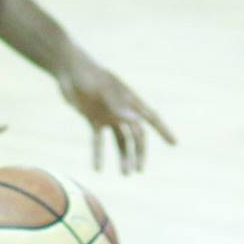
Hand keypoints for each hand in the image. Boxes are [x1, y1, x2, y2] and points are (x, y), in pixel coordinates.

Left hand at [58, 58, 175, 175]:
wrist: (68, 70)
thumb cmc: (88, 75)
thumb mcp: (102, 90)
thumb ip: (117, 105)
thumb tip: (135, 120)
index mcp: (129, 100)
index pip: (151, 117)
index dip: (163, 130)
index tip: (174, 143)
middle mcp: (122, 109)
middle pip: (136, 135)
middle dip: (139, 152)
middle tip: (137, 170)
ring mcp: (108, 115)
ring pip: (120, 140)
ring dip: (123, 156)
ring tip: (125, 174)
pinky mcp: (93, 119)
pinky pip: (99, 140)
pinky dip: (99, 153)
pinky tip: (98, 168)